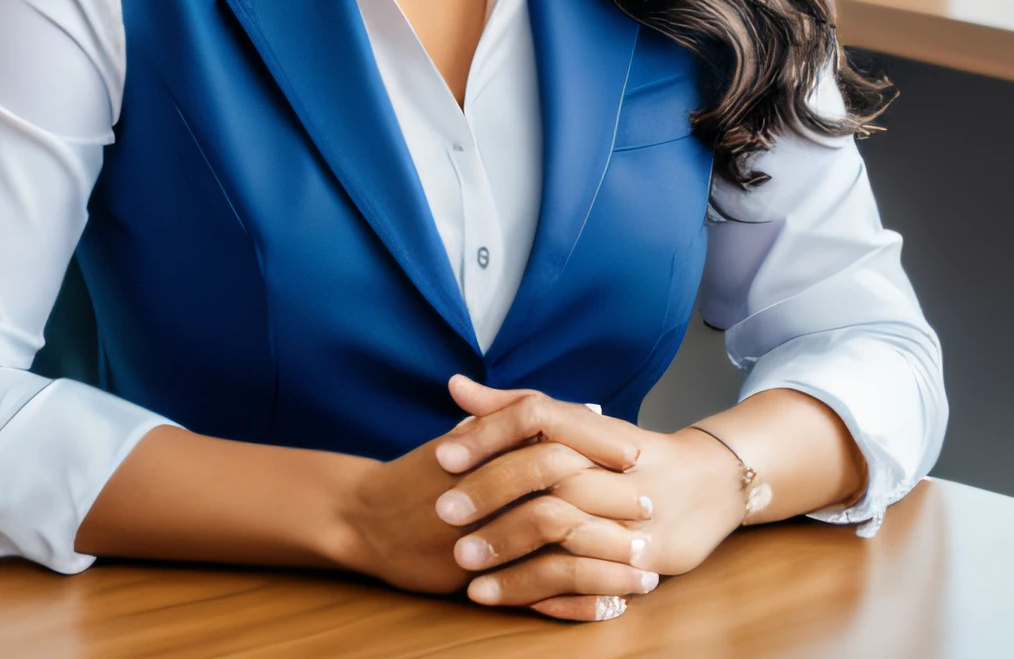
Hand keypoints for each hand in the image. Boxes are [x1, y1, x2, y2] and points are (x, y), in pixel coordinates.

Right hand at [331, 385, 647, 606]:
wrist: (363, 517)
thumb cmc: (423, 473)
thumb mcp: (470, 435)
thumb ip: (527, 420)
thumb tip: (592, 407)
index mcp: (484, 449)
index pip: (550, 437)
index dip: (596, 446)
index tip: (636, 455)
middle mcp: (483, 491)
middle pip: (560, 491)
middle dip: (610, 503)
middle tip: (650, 509)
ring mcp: (479, 537)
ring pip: (554, 548)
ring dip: (605, 560)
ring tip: (646, 566)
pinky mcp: (474, 579)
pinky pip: (535, 594)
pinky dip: (576, 602)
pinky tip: (610, 605)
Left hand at [436, 375, 748, 586]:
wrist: (713, 484)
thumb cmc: (629, 453)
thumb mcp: (578, 425)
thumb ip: (514, 407)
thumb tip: (455, 386)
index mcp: (597, 428)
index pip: (538, 416)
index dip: (489, 433)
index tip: (442, 454)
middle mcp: (618, 468)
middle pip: (548, 472)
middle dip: (491, 495)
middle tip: (443, 513)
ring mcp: (635, 515)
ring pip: (565, 530)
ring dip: (509, 551)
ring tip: (463, 567)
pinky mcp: (646, 559)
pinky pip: (589, 579)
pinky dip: (542, 589)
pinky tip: (502, 595)